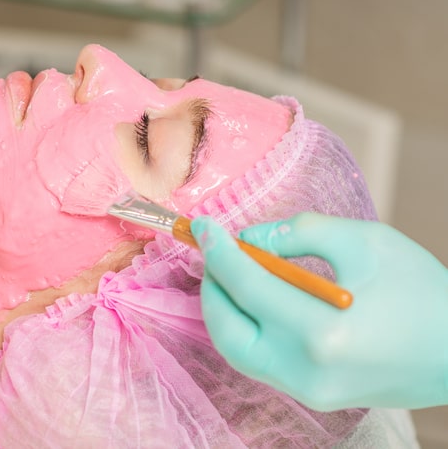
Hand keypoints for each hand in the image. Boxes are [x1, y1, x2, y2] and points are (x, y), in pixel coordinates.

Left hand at [191, 213, 447, 410]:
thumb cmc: (421, 291)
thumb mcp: (364, 242)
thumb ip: (298, 233)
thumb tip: (250, 238)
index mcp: (321, 330)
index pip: (246, 286)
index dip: (218, 252)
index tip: (203, 227)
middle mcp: (305, 369)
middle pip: (226, 328)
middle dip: (212, 285)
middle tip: (216, 252)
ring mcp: (306, 390)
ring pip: (236, 351)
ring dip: (224, 310)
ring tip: (233, 274)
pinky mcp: (311, 397)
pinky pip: (258, 361)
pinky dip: (245, 329)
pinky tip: (254, 301)